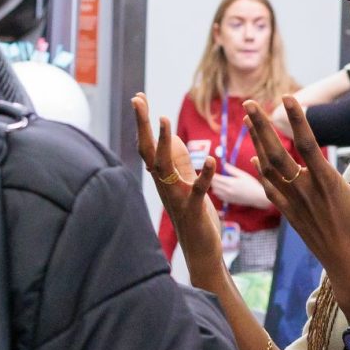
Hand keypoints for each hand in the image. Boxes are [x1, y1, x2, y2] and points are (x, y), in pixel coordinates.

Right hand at [132, 95, 222, 265]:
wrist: (201, 252)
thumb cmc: (195, 216)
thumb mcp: (186, 183)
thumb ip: (180, 162)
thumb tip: (173, 137)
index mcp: (164, 178)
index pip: (148, 145)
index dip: (142, 122)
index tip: (138, 97)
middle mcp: (165, 186)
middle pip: (148, 151)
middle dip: (143, 125)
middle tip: (138, 100)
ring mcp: (177, 198)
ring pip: (165, 168)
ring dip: (165, 144)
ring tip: (166, 120)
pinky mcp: (194, 211)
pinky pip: (197, 190)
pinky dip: (204, 175)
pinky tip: (212, 160)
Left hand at [210, 165, 272, 209]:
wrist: (257, 197)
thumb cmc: (251, 184)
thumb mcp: (243, 175)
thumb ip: (232, 170)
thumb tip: (224, 164)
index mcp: (231, 182)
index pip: (216, 178)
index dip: (212, 174)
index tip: (210, 170)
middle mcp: (228, 190)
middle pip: (214, 184)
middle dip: (212, 179)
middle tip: (212, 175)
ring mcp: (228, 196)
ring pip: (215, 191)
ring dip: (214, 186)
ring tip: (216, 181)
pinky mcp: (229, 201)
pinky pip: (219, 196)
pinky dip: (217, 192)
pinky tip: (220, 188)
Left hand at [251, 97, 349, 323]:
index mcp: (328, 184)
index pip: (309, 144)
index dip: (297, 120)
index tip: (287, 97)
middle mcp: (306, 192)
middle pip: (277, 153)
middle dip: (261, 127)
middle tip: (249, 103)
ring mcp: (295, 205)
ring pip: (269, 170)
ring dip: (257, 143)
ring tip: (248, 121)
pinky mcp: (291, 216)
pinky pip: (270, 190)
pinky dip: (261, 172)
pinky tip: (255, 160)